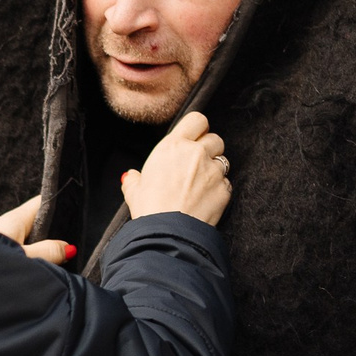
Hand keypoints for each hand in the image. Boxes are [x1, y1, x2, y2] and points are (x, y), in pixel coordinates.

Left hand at [0, 194, 75, 265]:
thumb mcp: (27, 262)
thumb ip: (48, 253)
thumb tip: (67, 246)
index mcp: (11, 221)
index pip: (38, 204)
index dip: (56, 205)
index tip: (73, 208)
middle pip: (30, 223)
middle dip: (47, 233)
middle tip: (67, 247)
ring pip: (19, 239)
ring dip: (33, 249)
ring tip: (52, 262)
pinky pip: (9, 251)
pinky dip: (22, 258)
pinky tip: (29, 271)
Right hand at [123, 111, 231, 225]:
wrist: (169, 235)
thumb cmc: (150, 211)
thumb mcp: (134, 191)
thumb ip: (133, 179)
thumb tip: (129, 177)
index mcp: (173, 147)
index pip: (197, 119)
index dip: (198, 128)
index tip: (195, 137)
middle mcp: (196, 154)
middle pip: (215, 139)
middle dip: (209, 149)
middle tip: (197, 165)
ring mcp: (213, 171)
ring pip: (223, 161)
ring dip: (214, 170)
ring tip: (200, 186)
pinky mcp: (224, 189)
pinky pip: (227, 183)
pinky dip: (219, 189)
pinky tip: (206, 200)